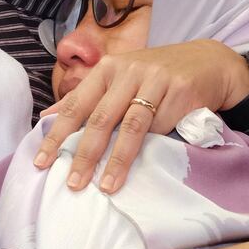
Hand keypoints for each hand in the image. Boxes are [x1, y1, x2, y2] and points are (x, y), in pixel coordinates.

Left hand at [35, 40, 248, 192]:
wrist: (206, 62)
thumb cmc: (155, 75)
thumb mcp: (118, 78)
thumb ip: (86, 97)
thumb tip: (47, 118)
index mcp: (107, 69)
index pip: (75, 105)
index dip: (57, 135)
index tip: (42, 162)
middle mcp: (128, 71)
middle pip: (101, 118)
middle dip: (85, 154)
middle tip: (74, 183)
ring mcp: (155, 80)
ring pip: (131, 126)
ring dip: (118, 159)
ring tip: (107, 186)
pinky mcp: (180, 91)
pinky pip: (162, 126)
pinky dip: (153, 146)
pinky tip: (146, 163)